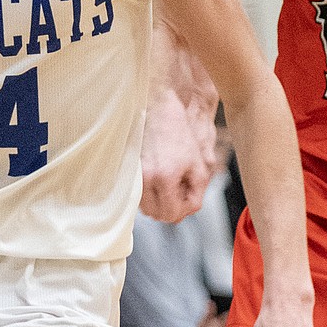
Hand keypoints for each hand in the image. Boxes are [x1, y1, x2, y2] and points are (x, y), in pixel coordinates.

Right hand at [140, 89, 214, 220]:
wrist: (158, 112)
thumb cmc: (179, 134)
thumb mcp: (198, 164)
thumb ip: (197, 190)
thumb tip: (189, 208)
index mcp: (164, 177)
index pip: (172, 214)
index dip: (184, 209)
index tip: (189, 196)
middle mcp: (145, 179)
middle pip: (157, 215)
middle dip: (171, 209)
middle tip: (181, 192)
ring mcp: (134, 176)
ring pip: (146, 208)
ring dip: (159, 203)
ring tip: (171, 184)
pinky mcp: (128, 173)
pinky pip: (138, 196)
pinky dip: (149, 194)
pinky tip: (160, 180)